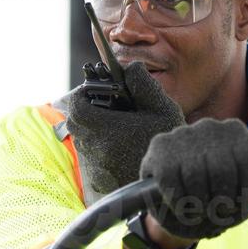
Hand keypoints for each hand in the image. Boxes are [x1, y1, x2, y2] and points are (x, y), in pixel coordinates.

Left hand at [63, 62, 184, 195]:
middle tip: (102, 105)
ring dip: (92, 129)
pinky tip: (119, 146)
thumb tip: (129, 67)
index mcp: (107, 129)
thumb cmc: (168, 143)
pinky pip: (91, 158)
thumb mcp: (162, 108)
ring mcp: (97, 167)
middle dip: (85, 111)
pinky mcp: (101, 180)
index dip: (80, 95)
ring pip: (82, 140)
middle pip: (75, 124)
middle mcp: (97, 148)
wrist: (171, 181)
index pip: (76, 107)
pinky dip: (99, 148)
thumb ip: (142, 83)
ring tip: (114, 126)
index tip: (91, 90)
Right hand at [139, 118, 247, 239]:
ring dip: (199, 205)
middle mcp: (212, 126)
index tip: (241, 206)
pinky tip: (180, 206)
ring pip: (196, 176)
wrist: (181, 210)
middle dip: (222, 202)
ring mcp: (185, 133)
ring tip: (199, 211)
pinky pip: (172, 180)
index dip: (247, 192)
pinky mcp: (160, 146)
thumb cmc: (219, 196)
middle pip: (223, 171)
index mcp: (237, 133)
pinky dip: (179, 203)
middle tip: (217, 213)